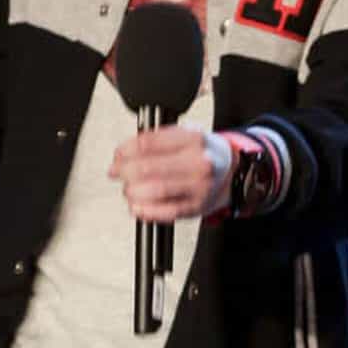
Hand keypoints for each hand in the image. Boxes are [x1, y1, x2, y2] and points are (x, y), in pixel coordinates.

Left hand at [109, 125, 229, 221]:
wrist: (230, 172)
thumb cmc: (201, 154)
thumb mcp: (184, 135)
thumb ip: (156, 140)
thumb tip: (124, 152)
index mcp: (193, 139)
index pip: (149, 143)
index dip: (125, 150)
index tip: (117, 155)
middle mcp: (197, 162)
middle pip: (148, 168)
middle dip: (124, 171)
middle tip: (117, 172)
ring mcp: (198, 186)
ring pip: (154, 190)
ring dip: (132, 191)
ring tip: (129, 189)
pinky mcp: (195, 207)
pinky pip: (164, 212)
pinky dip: (144, 210)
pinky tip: (137, 205)